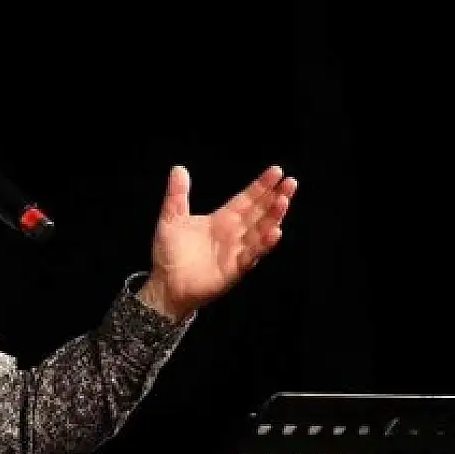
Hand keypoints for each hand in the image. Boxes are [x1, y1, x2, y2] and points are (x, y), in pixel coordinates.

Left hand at [137, 164, 297, 320]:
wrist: (164, 285)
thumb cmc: (168, 253)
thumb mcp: (171, 219)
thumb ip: (177, 195)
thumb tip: (178, 169)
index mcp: (222, 220)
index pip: (247, 199)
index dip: (261, 186)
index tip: (277, 171)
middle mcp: (234, 234)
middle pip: (259, 212)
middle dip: (275, 197)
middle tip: (290, 182)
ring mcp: (236, 251)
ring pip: (261, 231)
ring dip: (273, 217)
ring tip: (283, 201)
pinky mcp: (234, 269)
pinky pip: (252, 255)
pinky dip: (263, 245)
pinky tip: (275, 232)